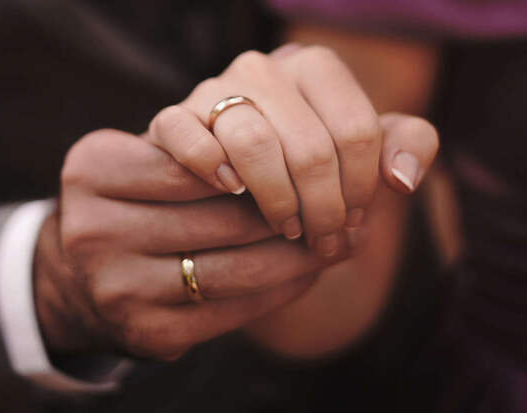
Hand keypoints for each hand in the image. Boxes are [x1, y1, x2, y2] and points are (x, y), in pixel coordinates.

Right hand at [33, 129, 347, 359]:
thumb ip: (204, 144)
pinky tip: (304, 275)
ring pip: (236, 269)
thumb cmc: (136, 204)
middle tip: (345, 208)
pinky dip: (281, 291)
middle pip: (223, 218)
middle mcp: (94, 229)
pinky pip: (234, 311)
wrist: (82, 276)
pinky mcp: (146, 333)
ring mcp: (117, 287)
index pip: (201, 160)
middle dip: (294, 212)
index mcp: (95, 169)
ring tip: (337, 242)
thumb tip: (304, 153)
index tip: (311, 163)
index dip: (263, 164)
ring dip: (299, 257)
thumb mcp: (148, 160)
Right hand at [146, 45, 436, 254]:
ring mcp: (215, 89)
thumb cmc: (306, 156)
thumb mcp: (363, 148)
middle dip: (324, 209)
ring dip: (277, 201)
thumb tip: (403, 179)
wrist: (237, 158)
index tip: (354, 221)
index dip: (361, 189)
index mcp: (315, 68)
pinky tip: (230, 190)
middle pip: (310, 147)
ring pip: (252, 143)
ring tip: (286, 227)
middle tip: (322, 240)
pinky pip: (185, 135)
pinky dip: (208, 167)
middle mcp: (264, 69)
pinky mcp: (173, 117)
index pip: (356, 132)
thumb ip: (405, 145)